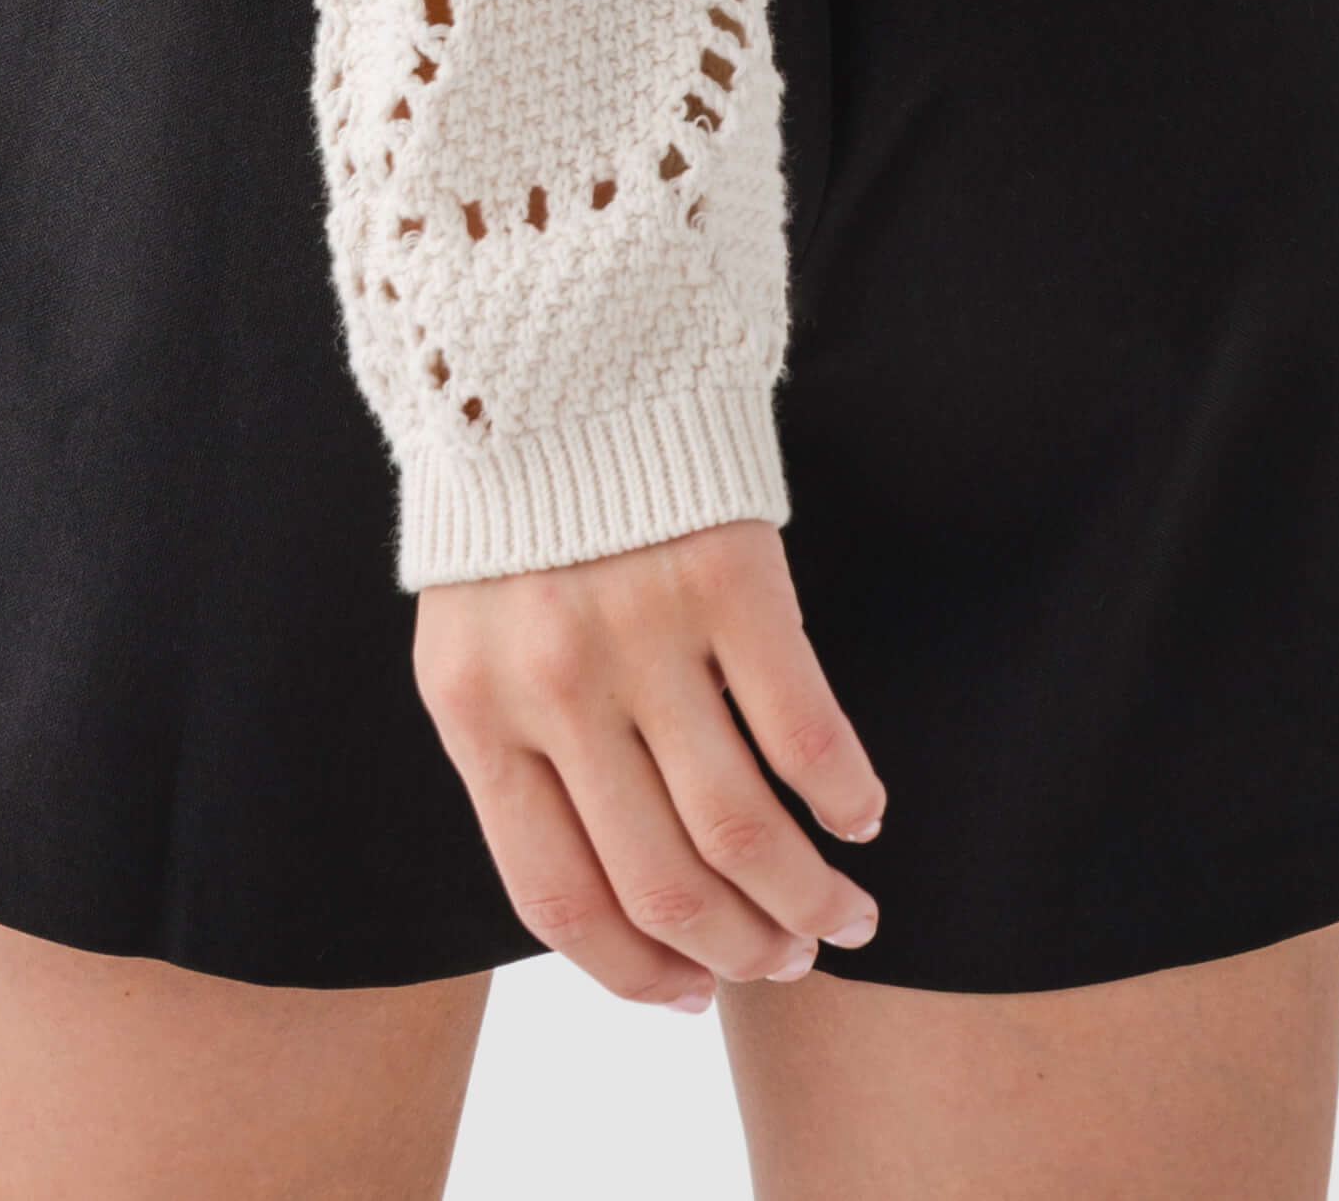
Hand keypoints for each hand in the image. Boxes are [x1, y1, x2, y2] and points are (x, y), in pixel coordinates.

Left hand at [413, 517, 883, 1009]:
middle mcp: (554, 687)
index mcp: (476, 714)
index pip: (558, 900)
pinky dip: (844, 791)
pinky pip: (802, 725)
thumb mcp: (473, 641)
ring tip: (845, 915)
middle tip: (790, 962)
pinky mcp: (725, 573)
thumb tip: (625, 906)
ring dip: (807, 895)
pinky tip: (864, 812)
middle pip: (662, 880)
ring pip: (742, 826)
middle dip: (740, 949)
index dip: (636, 972)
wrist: (547, 343)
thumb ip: (524, 759)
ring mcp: (643, 632)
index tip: (694, 995)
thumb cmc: (516, 515)